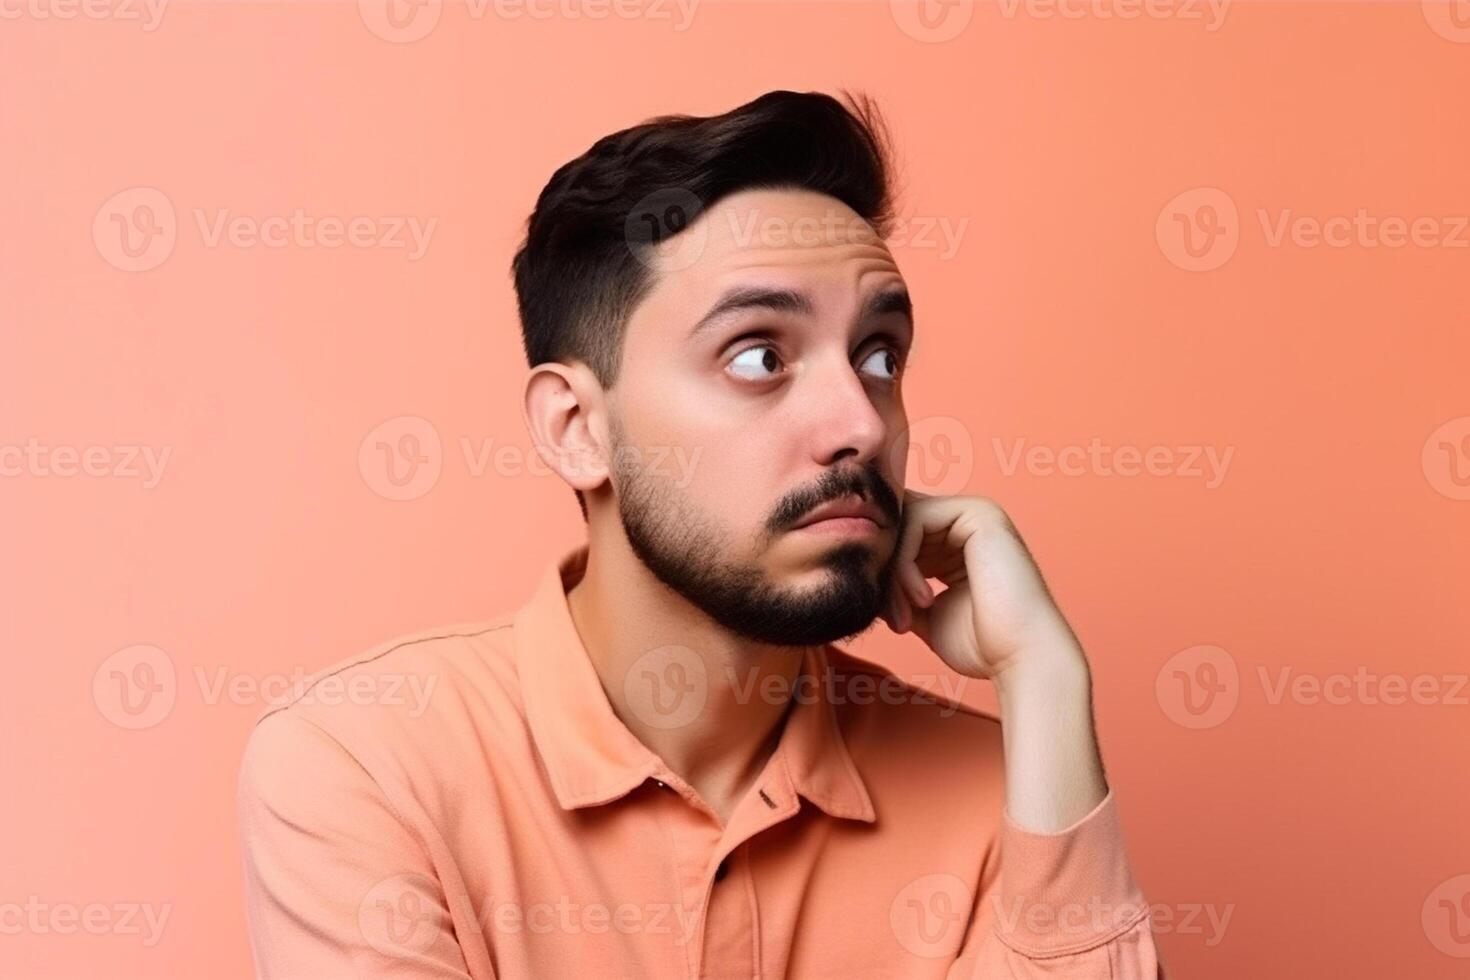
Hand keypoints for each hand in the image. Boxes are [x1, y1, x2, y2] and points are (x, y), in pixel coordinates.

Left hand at [880, 490, 1088, 689]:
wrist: (1022, 658)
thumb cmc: (981, 644)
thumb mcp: (923, 612)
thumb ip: (896, 587)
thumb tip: (863, 573)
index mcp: (955, 543)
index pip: (899, 536)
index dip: (884, 571)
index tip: (887, 615)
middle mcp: (964, 522)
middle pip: (896, 525)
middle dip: (884, 572)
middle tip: (893, 617)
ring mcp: (973, 512)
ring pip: (902, 522)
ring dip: (893, 572)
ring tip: (904, 614)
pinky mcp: (978, 512)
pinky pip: (916, 520)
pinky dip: (906, 562)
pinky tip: (923, 599)